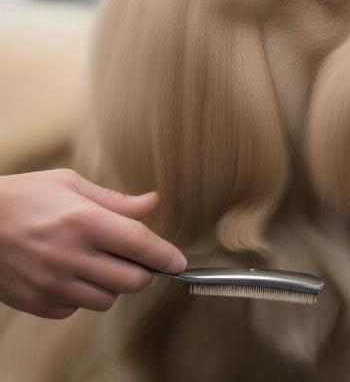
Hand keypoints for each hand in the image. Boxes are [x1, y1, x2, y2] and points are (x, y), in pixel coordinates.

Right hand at [0, 169, 186, 318]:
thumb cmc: (24, 196)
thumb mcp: (70, 184)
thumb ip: (116, 200)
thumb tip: (152, 202)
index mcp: (83, 221)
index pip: (138, 244)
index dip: (165, 255)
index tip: (179, 262)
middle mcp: (70, 256)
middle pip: (131, 280)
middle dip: (143, 271)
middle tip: (135, 258)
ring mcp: (52, 283)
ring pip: (108, 299)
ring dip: (113, 284)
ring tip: (97, 262)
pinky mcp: (37, 302)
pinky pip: (76, 309)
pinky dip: (83, 295)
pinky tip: (71, 274)